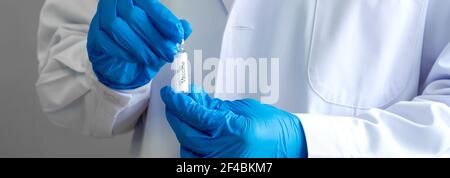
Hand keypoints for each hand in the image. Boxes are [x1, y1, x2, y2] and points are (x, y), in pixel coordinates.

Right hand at [87, 0, 191, 88]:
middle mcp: (115, 4)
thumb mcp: (162, 40)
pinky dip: (123, 51)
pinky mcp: (93, 36)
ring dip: (139, 46)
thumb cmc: (142, 46)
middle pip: (133, 15)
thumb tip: (187, 27)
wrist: (122, 67)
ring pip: (117, 27)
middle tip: (169, 52)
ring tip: (153, 59)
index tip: (177, 34)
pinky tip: (135, 59)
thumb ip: (173, 32)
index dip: (163, 18)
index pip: (148, 3)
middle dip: (154, 37)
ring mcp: (101, 19)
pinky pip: (105, 41)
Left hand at [160, 85, 307, 157]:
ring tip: (189, 120)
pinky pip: (196, 161)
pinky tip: (195, 138)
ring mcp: (222, 163)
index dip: (178, 101)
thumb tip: (192, 97)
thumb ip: (214, 106)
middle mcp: (225, 150)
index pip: (194, 114)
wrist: (289, 145)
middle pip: (186, 132)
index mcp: (232, 130)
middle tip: (174, 102)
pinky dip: (192, 148)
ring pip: (187, 148)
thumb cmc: (272, 127)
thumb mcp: (241, 109)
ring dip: (183, 132)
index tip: (171, 93)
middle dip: (176, 115)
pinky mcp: (222, 169)